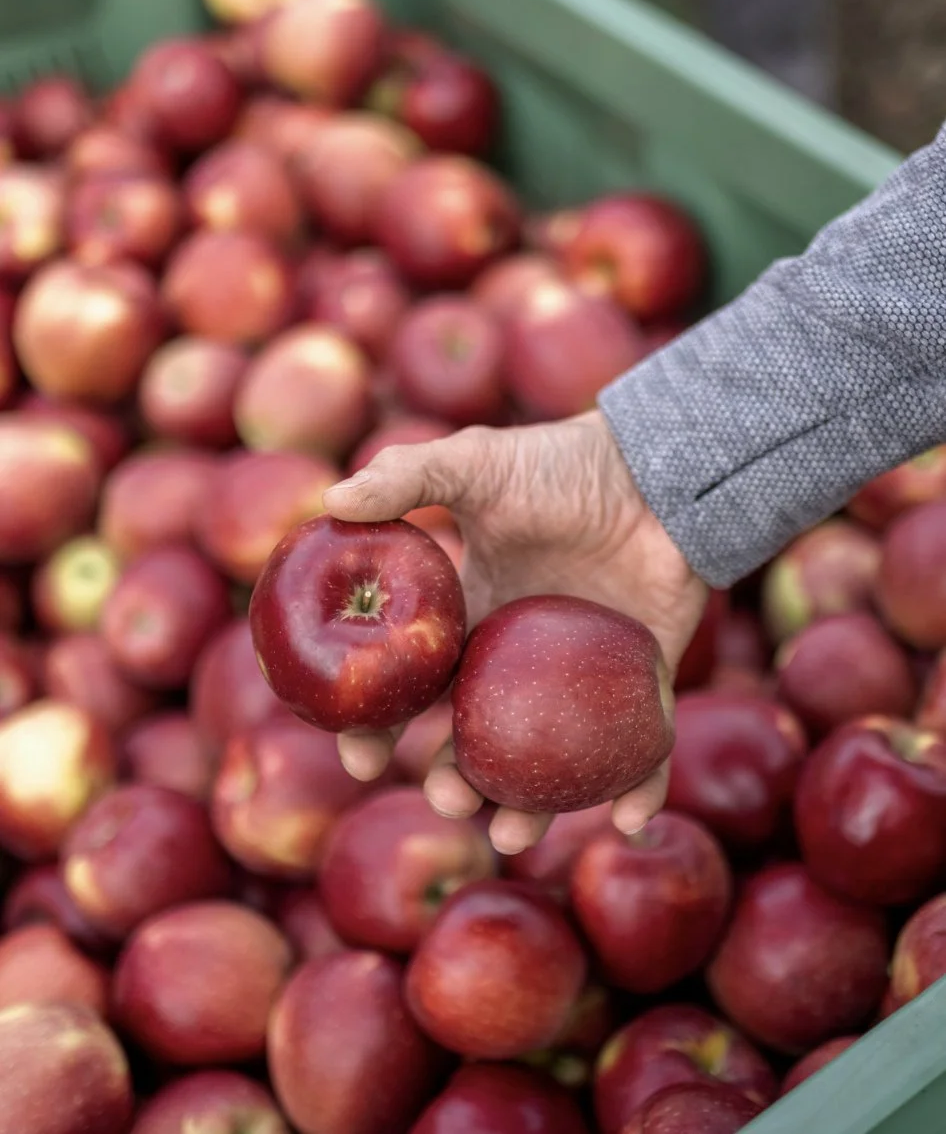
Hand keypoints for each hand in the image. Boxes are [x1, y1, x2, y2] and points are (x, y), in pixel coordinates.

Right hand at [323, 409, 707, 854]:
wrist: (655, 471)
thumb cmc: (560, 466)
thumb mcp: (475, 463)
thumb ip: (405, 478)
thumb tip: (327, 501)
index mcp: (467, 622)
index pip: (410, 688)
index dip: (378, 725)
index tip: (359, 758)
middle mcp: (514, 662)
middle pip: (471, 742)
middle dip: (449, 783)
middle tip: (447, 798)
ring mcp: (577, 679)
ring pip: (544, 764)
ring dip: (526, 809)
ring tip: (512, 832)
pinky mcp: (642, 685)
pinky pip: (641, 752)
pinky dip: (639, 790)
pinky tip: (627, 817)